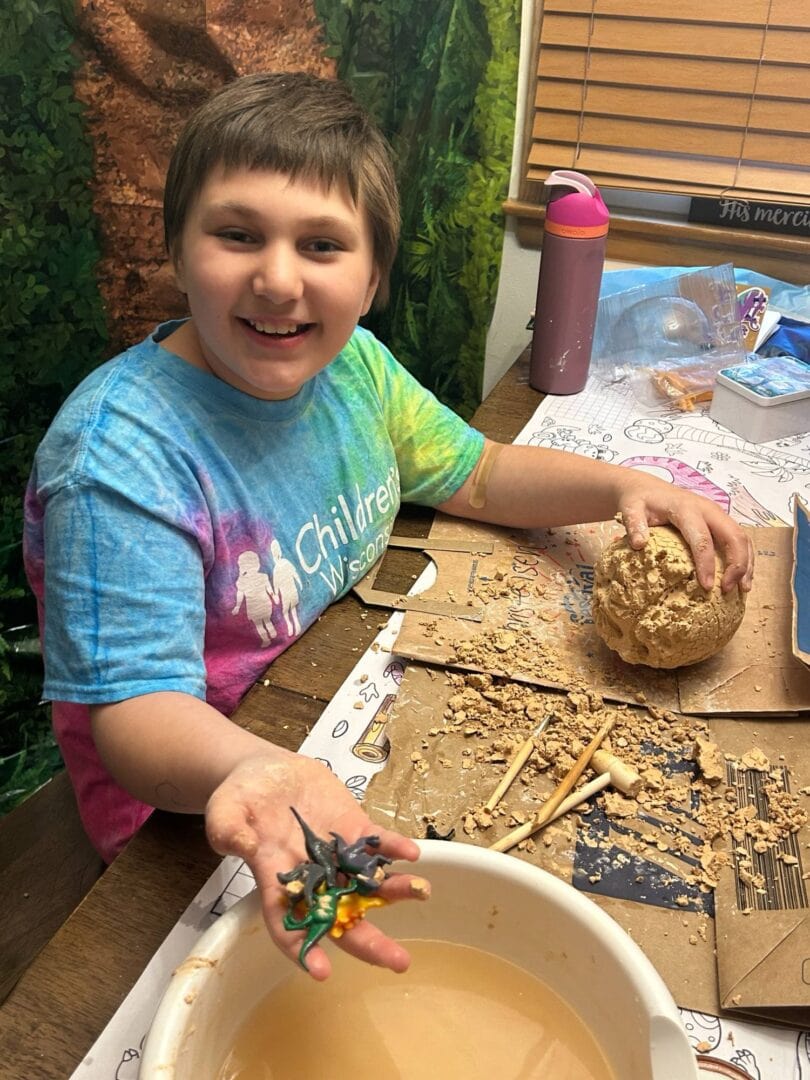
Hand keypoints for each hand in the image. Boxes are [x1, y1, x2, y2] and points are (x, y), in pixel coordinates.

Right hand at [205, 751, 426, 979]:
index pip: (288, 926)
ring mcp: (335, 855)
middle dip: (370, 942)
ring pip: (368, 883)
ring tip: (420, 892)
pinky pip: (375, 843)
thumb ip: (228, 829)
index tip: (322, 972)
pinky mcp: (351, 828)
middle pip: (341, 917)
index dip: (303, 951)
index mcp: (274, 882)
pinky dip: (393, 848)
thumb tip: (241, 844)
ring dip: (394, 890)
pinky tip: (411, 853)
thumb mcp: (224, 811)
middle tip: (399, 962)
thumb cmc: (239, 799)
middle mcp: (311, 878)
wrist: (266, 772)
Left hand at [617, 473, 753, 592]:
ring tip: (742, 589)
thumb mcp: (631, 510)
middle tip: (727, 590)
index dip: (707, 563)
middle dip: (737, 564)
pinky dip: (745, 559)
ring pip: (742, 538)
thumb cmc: (639, 501)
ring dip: (745, 564)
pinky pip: (740, 539)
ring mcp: (717, 514)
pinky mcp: (720, 520)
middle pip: (733, 536)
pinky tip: (741, 579)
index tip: (706, 587)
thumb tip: (639, 544)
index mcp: (687, 509)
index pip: (703, 538)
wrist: (646, 488)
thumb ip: (634, 524)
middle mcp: (708, 510)